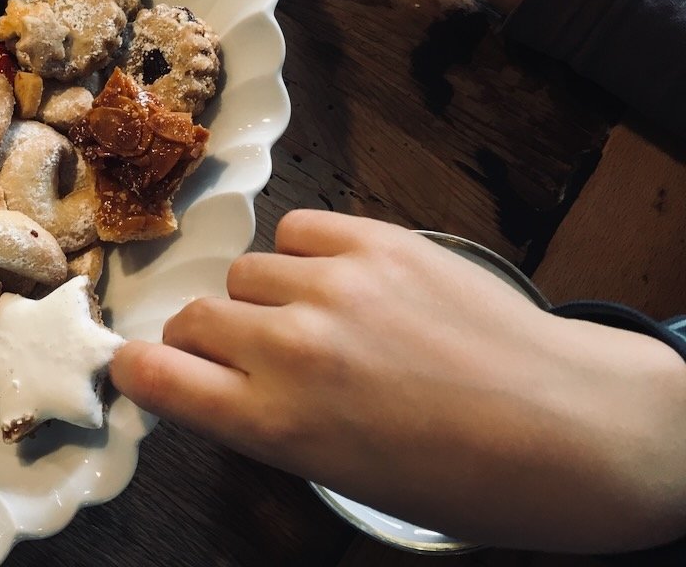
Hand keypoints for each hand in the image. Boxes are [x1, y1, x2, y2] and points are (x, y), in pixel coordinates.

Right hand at [110, 210, 685, 552]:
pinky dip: (303, 257)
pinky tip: (340, 283)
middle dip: (208, 340)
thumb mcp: (339, 474)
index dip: (139, 369)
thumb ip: (264, 423)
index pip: (154, 376)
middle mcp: (291, 347)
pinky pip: (295, 232)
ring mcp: (332, 285)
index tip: (145, 367)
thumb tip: (213, 381)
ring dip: (263, 298)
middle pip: (192, 318)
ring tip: (316, 320)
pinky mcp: (375, 240)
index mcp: (275, 423)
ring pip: (244, 272)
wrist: (568, 426)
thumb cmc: (461, 476)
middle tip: (250, 356)